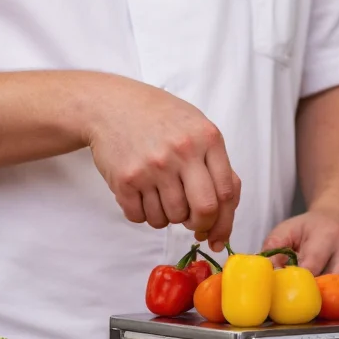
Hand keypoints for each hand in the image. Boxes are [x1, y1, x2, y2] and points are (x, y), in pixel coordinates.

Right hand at [84, 76, 240, 251]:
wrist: (111, 105)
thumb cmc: (160, 118)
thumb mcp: (198, 128)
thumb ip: (217, 164)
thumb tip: (227, 209)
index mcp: (207, 139)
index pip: (225, 193)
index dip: (223, 221)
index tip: (216, 233)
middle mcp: (182, 152)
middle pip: (203, 211)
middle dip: (200, 225)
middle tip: (191, 223)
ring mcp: (152, 167)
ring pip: (170, 218)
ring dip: (168, 217)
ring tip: (161, 195)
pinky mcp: (125, 180)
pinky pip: (141, 217)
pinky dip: (143, 214)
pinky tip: (142, 195)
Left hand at [262, 210, 338, 318]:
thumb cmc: (313, 226)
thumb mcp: (289, 228)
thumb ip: (274, 247)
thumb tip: (268, 273)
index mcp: (327, 235)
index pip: (313, 264)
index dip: (300, 283)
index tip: (287, 296)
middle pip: (336, 281)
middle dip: (319, 300)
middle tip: (302, 313)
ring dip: (335, 309)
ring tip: (317, 319)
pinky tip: (334, 317)